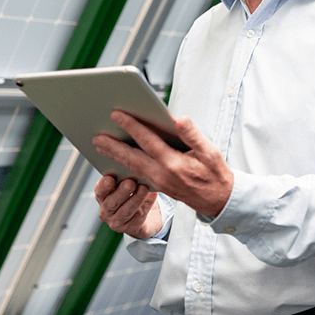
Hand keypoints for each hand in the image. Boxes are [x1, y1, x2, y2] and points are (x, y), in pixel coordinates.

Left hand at [93, 110, 233, 217]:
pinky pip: (137, 175)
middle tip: (96, 136)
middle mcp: (162, 175)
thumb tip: (178, 119)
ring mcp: (159, 183)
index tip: (116, 114)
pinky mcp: (158, 187)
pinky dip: (125, 166)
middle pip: (132, 158)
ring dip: (114, 156)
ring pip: (132, 168)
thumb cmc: (215, 172)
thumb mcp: (210, 151)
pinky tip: (117, 159)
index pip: (147, 141)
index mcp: (174, 163)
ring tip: (100, 145)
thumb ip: (192, 134)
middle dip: (113, 146)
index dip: (131, 126)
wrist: (219, 200)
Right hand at [94, 175, 161, 239]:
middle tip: (130, 183)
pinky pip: (139, 216)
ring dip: (136, 198)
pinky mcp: (130, 228)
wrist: (140, 213)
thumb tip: (134, 168)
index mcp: (102, 196)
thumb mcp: (124, 183)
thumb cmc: (130, 192)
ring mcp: (116, 221)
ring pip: (126, 211)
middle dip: (122, 192)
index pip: (99, 191)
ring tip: (144, 188)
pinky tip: (153, 195)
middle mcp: (106, 210)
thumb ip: (125, 177)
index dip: (104, 185)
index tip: (111, 179)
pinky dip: (147, 204)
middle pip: (112, 202)